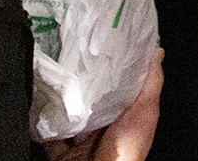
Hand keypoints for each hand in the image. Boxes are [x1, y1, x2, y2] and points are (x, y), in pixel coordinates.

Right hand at [43, 52, 163, 160]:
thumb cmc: (127, 150)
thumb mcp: (145, 112)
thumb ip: (150, 84)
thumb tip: (157, 52)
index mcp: (125, 117)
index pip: (118, 87)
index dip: (111, 69)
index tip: (98, 47)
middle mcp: (104, 129)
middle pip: (90, 101)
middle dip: (80, 84)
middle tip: (67, 60)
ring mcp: (82, 142)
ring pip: (69, 117)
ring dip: (61, 103)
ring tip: (51, 80)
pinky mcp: (63, 153)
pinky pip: (50, 135)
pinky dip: (44, 124)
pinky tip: (40, 107)